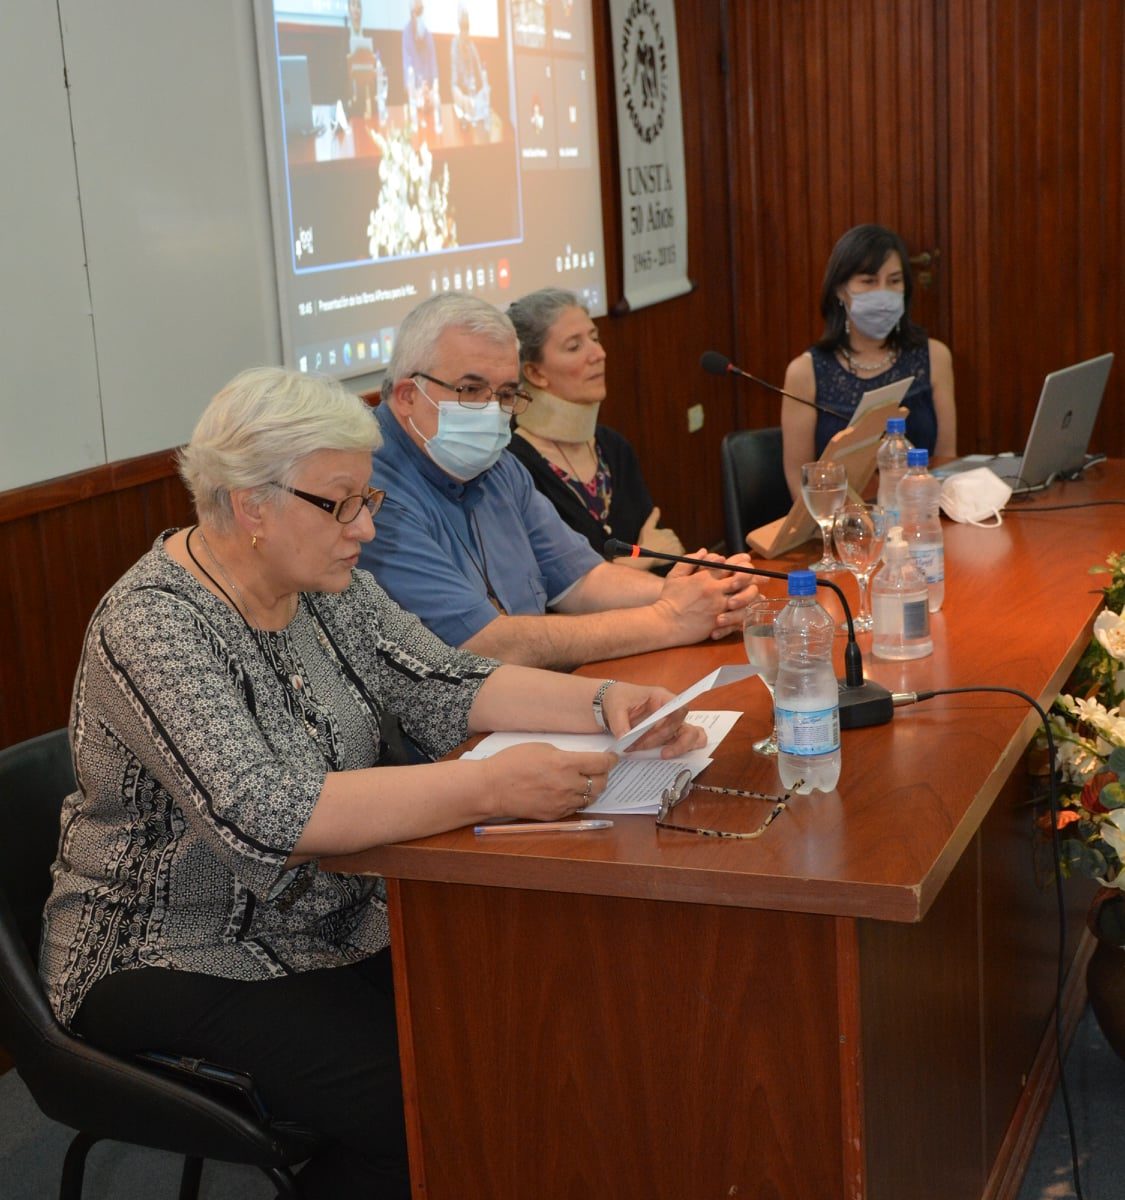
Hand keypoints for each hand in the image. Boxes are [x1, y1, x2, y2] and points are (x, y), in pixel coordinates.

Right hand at [483, 744, 616, 819]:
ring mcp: (562, 803)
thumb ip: (565, 756)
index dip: (610, 760)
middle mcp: (568, 785)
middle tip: (598, 769)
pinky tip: (569, 793)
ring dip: (592, 790)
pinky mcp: (555, 815)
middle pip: (601, 783)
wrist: (492, 788)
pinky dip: (577, 800)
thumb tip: (579, 761)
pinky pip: (575, 808)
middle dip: (603, 775)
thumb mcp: (541, 748)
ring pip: (591, 798)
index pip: (601, 764)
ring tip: (585, 782)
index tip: (612, 757)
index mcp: (566, 764)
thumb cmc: (512, 762)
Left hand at [601, 683, 706, 757]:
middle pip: (687, 728)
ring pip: (688, 738)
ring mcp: (669, 725)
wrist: (609, 703)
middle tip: (663, 753)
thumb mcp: (615, 707)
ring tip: (659, 755)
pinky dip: (676, 752)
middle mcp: (669, 712)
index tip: (663, 733)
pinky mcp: (664, 736)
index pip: (680, 707)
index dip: (676, 721)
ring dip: (676, 748)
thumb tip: (625, 740)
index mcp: (661, 698)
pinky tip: (660, 756)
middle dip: (677, 743)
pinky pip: (679, 744)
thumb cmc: (617, 698)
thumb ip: (619, 723)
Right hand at [638, 508, 685, 559]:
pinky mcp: (679, 554)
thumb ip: (653, 517)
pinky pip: (680, 554)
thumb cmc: (645, 542)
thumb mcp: (647, 528)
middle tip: (658, 550)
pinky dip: (676, 555)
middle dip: (667, 544)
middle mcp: (674, 538)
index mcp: (668, 531)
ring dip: (672, 550)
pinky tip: (669, 556)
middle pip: (673, 541)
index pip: (668, 535)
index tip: (655, 544)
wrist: (646, 557)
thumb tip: (657, 508)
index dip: (661, 540)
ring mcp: (677, 547)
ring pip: (676, 547)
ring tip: (662, 554)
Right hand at [654, 549, 759, 644]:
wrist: (665, 623)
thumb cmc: (669, 599)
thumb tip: (704, 551)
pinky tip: (752, 611)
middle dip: (754, 576)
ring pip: (744, 598)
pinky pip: (738, 616)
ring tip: (759, 594)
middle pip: (742, 579)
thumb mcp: (675, 575)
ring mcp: (718, 606)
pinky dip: (747, 613)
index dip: (740, 560)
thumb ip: (690, 561)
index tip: (747, 559)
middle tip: (763, 577)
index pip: (729, 564)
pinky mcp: (719, 621)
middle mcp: (714, 590)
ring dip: (754, 594)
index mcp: (705, 577)